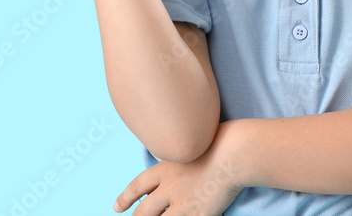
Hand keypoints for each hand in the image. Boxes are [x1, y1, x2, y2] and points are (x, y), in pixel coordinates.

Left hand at [114, 121, 244, 215]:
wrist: (233, 153)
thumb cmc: (217, 143)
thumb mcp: (188, 146)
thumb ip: (177, 159)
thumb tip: (171, 164)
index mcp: (165, 169)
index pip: (138, 186)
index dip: (125, 198)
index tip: (117, 207)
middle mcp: (169, 188)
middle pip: (144, 211)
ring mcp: (183, 204)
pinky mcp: (199, 215)